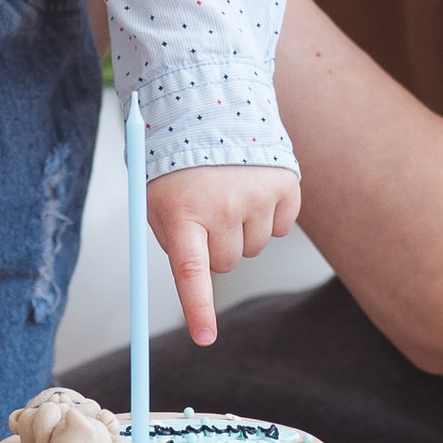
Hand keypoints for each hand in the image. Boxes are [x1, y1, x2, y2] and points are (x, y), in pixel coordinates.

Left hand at [146, 162, 302, 346]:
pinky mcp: (285, 186)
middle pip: (227, 262)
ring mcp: (257, 195)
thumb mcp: (157, 198)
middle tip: (205, 213)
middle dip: (216, 246)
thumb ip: (174, 238)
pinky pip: (279, 228)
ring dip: (242, 229)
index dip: (199, 308)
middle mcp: (222, 206)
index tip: (205, 339)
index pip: (192, 272)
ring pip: (253, 247)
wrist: (210, 103)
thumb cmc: (177, 161)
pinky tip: (251, 187)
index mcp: (183, 211)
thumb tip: (193, 283)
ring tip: (228, 192)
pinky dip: (267, 215)